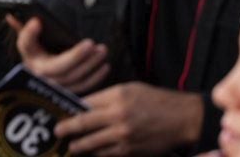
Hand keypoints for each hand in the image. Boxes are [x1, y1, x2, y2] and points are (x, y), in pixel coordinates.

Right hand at [14, 18, 110, 94]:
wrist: (43, 73)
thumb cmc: (39, 52)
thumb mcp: (31, 40)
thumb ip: (25, 30)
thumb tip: (12, 16)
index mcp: (30, 57)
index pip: (26, 45)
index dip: (29, 34)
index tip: (37, 22)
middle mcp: (39, 75)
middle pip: (58, 68)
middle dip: (76, 56)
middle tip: (92, 44)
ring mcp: (54, 86)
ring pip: (73, 80)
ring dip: (90, 66)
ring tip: (102, 51)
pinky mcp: (67, 92)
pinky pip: (82, 87)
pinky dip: (95, 78)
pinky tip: (104, 66)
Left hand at [56, 83, 205, 155]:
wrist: (182, 119)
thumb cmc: (157, 101)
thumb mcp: (132, 89)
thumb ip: (109, 97)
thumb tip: (86, 106)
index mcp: (118, 96)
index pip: (86, 103)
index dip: (70, 109)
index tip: (59, 113)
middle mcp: (118, 115)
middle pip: (82, 124)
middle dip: (66, 129)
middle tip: (57, 132)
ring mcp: (122, 135)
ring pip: (90, 144)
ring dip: (78, 146)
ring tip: (71, 147)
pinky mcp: (128, 151)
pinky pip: (104, 154)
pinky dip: (95, 153)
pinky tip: (90, 153)